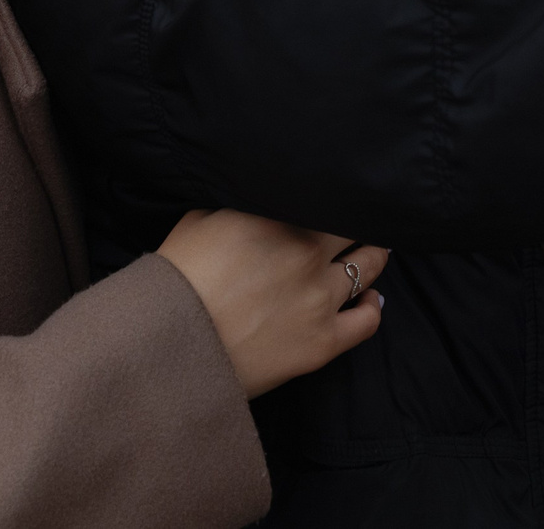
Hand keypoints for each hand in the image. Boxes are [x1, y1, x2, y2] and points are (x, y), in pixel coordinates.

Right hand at [157, 209, 387, 397]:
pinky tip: (370, 298)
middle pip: (354, 227)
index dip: (332, 195)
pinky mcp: (323, 342)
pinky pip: (368, 320)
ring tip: (373, 252)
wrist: (170, 348)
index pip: (325, 196)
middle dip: (356, 223)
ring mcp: (320, 298)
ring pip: (369, 266)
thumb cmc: (176, 283)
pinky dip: (373, 306)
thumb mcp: (199, 222)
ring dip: (372, 257)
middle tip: (360, 220)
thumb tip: (254, 201)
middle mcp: (307, 252)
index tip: (334, 195)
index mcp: (278, 217)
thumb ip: (236, 207)